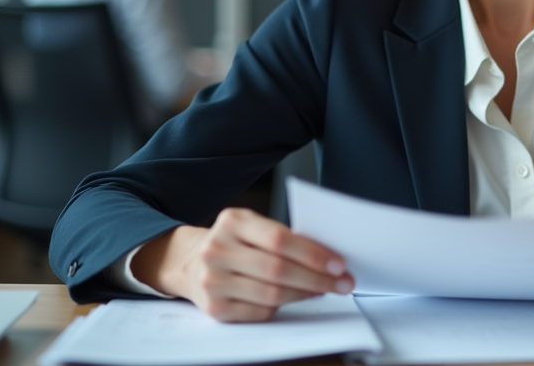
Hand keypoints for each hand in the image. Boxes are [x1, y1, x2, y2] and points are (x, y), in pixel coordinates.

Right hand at [131, 207, 353, 321]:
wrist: (191, 262)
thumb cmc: (235, 242)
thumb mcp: (252, 226)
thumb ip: (283, 237)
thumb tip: (328, 258)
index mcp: (232, 221)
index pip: (279, 239)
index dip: (313, 254)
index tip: (339, 264)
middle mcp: (217, 250)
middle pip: (278, 269)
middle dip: (317, 278)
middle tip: (342, 283)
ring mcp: (212, 281)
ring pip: (271, 294)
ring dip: (305, 294)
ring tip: (324, 290)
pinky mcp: (213, 308)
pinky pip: (259, 312)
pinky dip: (285, 307)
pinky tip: (298, 298)